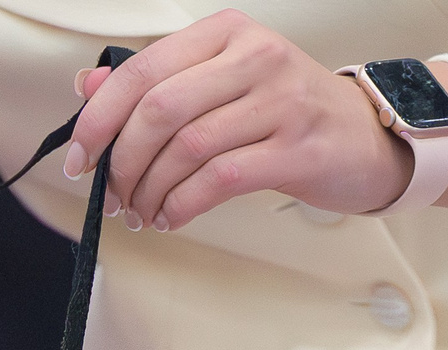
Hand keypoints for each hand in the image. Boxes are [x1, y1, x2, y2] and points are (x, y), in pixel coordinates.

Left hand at [63, 10, 411, 232]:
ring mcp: (281, 102)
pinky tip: (172, 217)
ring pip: (187, 148)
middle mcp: (254, 58)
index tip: (79, 157)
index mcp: (227, 33)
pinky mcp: (298, 150)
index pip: (142, 70)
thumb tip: (88, 89)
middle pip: (160, 111)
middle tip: (112, 196)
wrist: (368, 138)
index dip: (99, 118)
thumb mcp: (223, 83)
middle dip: (122, 162)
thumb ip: (158, 83)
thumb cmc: (288, 112)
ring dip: (151, 191)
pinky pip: (221, 179)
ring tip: (141, 213)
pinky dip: (184, 204)